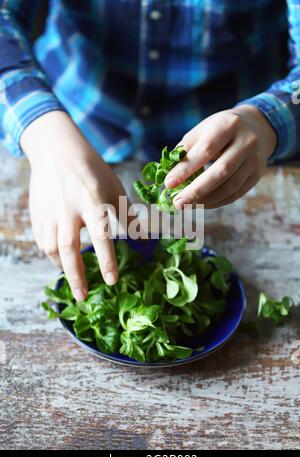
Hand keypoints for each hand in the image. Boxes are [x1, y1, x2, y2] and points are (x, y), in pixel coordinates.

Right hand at [21, 111, 126, 300]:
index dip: (106, 260)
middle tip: (83, 297)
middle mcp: (69, 208)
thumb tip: (143, 237)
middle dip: (76, 276)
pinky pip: (42, 241)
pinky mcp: (37, 214)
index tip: (112, 280)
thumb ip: (126, 214)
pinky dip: (52, 255)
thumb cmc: (91, 170)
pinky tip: (61, 260)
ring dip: (63, 268)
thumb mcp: (114, 187)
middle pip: (69, 248)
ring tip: (74, 280)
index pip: (101, 235)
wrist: (57, 151)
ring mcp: (50, 212)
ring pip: (52, 248)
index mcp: (93, 200)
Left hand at [165, 105, 276, 208]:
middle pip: (221, 171)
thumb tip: (169, 177)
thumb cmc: (220, 130)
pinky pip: (235, 194)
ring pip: (230, 186)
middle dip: (197, 190)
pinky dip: (217, 202)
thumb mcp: (202, 130)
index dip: (186, 169)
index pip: (205, 150)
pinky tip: (201, 204)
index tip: (168, 184)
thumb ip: (186, 150)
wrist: (256, 127)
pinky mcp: (256, 175)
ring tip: (187, 205)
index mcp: (227, 126)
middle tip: (177, 203)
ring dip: (206, 200)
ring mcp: (254, 160)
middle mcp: (246, 142)